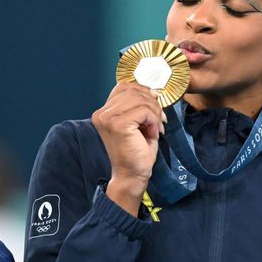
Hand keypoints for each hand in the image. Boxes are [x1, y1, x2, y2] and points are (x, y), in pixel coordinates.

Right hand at [91, 83, 165, 213]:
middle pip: (133, 91)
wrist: (132, 175)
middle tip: (160, 119)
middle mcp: (102, 113)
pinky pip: (143, 111)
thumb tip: (153, 90)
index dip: (143, 92)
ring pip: (140, 100)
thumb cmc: (137, 151)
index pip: (124, 86)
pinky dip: (154, 120)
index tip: (154, 107)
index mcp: (103, 112)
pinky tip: (154, 133)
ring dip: (155, 112)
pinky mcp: (118, 125)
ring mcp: (108, 118)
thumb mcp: (137, 123)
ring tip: (157, 127)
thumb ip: (138, 105)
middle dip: (152, 103)